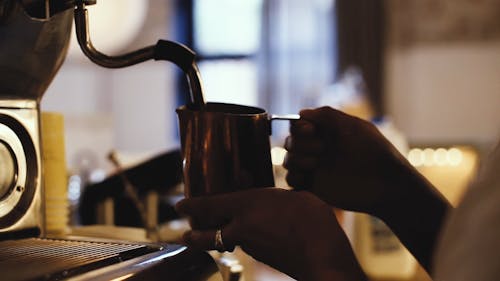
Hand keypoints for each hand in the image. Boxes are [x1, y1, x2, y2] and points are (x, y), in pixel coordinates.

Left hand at [176, 188, 366, 280]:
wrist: (322, 256)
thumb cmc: (311, 219)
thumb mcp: (293, 196)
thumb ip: (273, 197)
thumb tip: (266, 201)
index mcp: (246, 205)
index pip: (208, 205)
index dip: (191, 205)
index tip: (179, 205)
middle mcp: (241, 227)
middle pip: (207, 234)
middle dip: (194, 234)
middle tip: (187, 233)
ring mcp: (251, 246)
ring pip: (229, 239)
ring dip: (225, 234)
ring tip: (231, 227)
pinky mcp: (262, 259)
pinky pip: (248, 244)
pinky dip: (248, 239)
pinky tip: (263, 233)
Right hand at [284, 107, 450, 270]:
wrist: (385, 184)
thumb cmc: (374, 152)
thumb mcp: (353, 126)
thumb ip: (327, 115)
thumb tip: (301, 112)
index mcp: (328, 133)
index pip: (299, 125)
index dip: (299, 127)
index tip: (310, 131)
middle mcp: (320, 149)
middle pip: (290, 142)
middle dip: (300, 144)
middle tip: (321, 150)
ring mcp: (316, 169)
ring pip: (289, 161)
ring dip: (296, 160)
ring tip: (314, 165)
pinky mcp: (315, 188)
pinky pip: (292, 181)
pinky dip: (294, 178)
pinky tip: (309, 177)